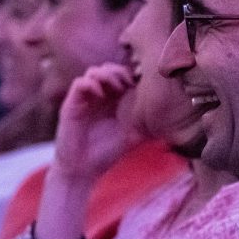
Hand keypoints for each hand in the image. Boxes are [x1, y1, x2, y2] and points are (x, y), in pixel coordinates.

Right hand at [33, 64, 137, 238]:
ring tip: (115, 88)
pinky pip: (79, 83)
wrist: (83, 170)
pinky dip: (90, 83)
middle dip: (119, 71)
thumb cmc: (106, 154)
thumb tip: (167, 120)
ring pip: (94, 71)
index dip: (130, 74)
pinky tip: (100, 94)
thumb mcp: (132, 137)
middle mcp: (98, 97)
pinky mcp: (71, 104)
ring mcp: (84, 99)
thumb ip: (145, 125)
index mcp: (112, 101)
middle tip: (127, 84)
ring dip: (106, 75)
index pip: (121, 75)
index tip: (139, 85)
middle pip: (108, 68)